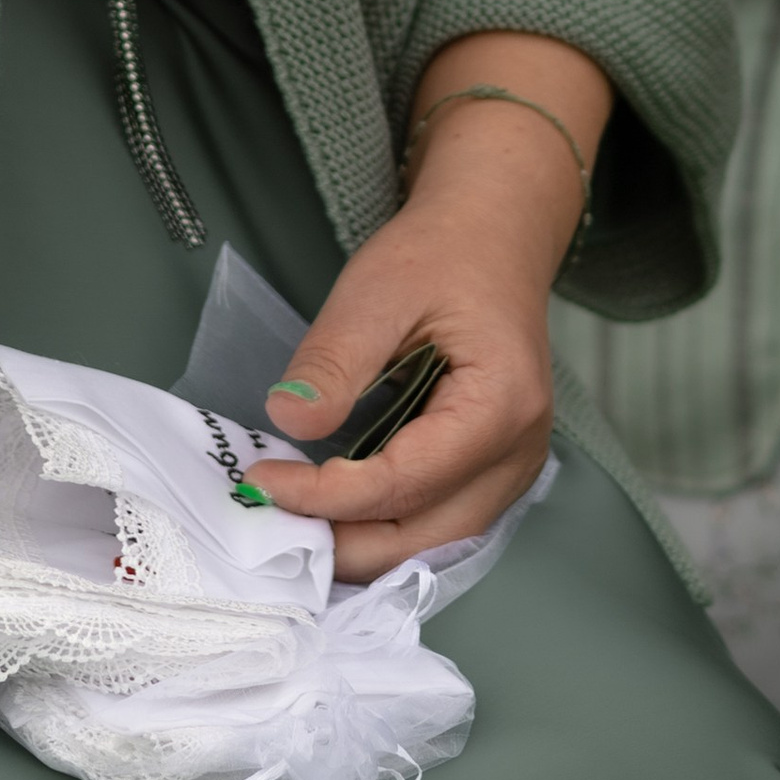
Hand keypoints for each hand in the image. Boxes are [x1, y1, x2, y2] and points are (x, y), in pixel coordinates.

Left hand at [245, 43, 600, 581]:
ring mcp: (511, 470)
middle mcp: (518, 455)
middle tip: (268, 519)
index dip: (327, 496)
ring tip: (292, 522)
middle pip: (424, 538)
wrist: (490, 234)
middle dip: (342, 542)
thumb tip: (288, 423)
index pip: (404, 482)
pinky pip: (437, 523)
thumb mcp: (378, 290)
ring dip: (361, 544)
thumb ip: (335, 360)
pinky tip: (334, 513)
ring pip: (431, 545)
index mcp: (500, 407)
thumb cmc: (441, 254)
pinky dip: (384, 528)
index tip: (261, 479)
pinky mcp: (492, 471)